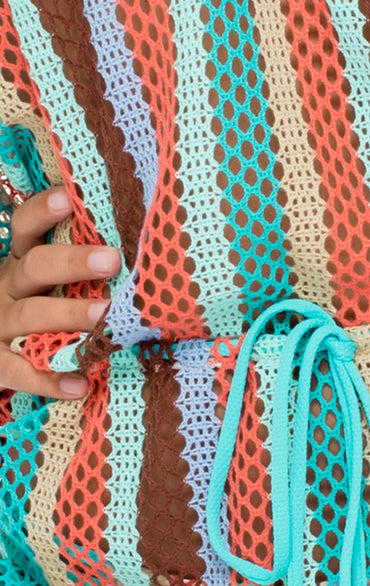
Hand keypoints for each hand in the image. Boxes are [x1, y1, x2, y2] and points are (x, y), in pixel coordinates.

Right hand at [0, 185, 120, 398]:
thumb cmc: (33, 317)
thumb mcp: (41, 288)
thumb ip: (73, 275)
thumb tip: (139, 260)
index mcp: (19, 264)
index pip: (25, 227)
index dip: (43, 211)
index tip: (69, 199)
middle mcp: (5, 289)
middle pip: (35, 266)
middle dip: (72, 261)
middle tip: (113, 260)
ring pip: (32, 315)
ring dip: (70, 314)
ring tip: (105, 317)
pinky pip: (19, 371)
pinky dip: (49, 380)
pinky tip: (80, 386)